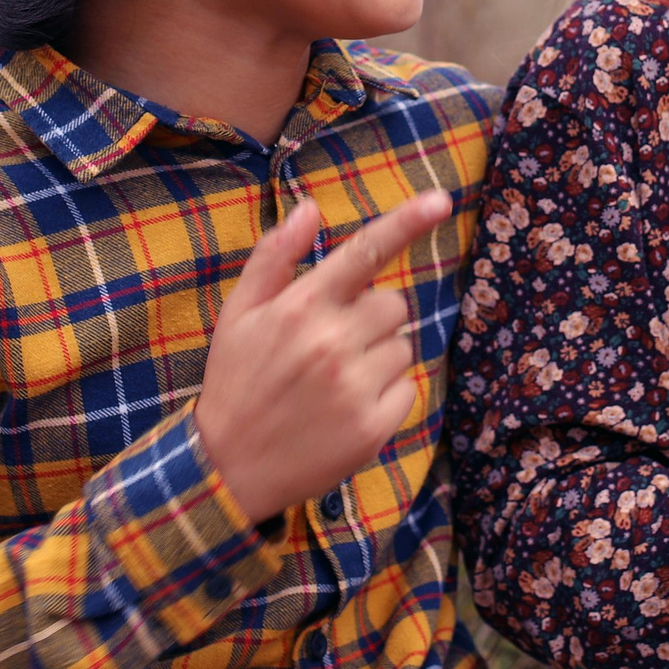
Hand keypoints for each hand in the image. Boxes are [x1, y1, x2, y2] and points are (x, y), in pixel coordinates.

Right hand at [195, 191, 449, 523]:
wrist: (227, 467)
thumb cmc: (236, 381)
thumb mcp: (239, 313)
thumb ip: (275, 256)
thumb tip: (310, 207)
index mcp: (301, 307)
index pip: (364, 252)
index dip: (406, 222)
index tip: (440, 200)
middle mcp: (332, 342)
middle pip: (394, 304)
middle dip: (372, 317)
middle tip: (332, 343)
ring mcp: (355, 387)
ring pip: (402, 347)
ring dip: (378, 357)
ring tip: (333, 381)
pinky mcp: (373, 428)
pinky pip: (406, 389)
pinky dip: (385, 396)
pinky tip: (347, 408)